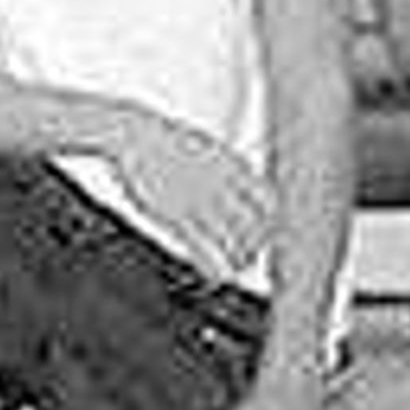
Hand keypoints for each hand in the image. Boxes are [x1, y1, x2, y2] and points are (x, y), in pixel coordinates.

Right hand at [112, 114, 271, 281]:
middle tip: (252, 252)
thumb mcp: (211, 148)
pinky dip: (213, 267)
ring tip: (236, 266)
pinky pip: (202, 249)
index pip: (268, 200)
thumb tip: (248, 184)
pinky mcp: (177, 217)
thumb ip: (232, 169)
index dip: (271, 220)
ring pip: (233, 241)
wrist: (137, 135)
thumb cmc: (170, 142)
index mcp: (233, 166)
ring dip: (238, 259)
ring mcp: (199, 202)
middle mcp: (221, 185)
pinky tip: (218, 274)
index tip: (268, 229)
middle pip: (255, 225)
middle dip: (257, 243)